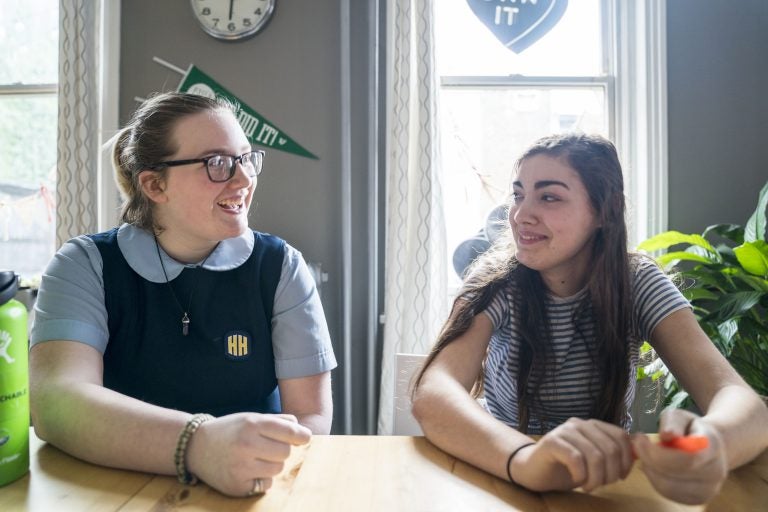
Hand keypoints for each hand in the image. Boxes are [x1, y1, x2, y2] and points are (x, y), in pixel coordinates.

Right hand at [186, 412, 311, 495]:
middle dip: (281, 449)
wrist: (196, 447)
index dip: (301, 435)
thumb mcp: (251, 418)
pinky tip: (248, 470)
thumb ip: (278, 421)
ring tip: (256, 458)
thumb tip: (302, 432)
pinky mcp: (237, 485)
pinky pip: (266, 484)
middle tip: (267, 447)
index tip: (305, 437)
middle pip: (286, 451)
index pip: (288, 431)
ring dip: (272, 464)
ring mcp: (240, 467)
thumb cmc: (230, 430)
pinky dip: (262, 478)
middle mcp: (246, 444)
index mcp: (251, 424)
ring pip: (278, 469)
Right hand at [510, 418, 633, 491]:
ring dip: (596, 478)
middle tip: (602, 485)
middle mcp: (579, 424)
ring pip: (595, 456)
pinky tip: (577, 480)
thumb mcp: (593, 460)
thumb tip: (639, 453)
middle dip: (611, 473)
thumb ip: (611, 453)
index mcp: (592, 425)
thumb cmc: (565, 467)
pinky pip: (576, 459)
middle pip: (610, 448)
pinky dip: (581, 475)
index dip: (626, 459)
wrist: (533, 470)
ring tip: (589, 486)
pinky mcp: (552, 441)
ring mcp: (565, 431)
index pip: (621, 436)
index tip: (621, 477)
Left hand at [631, 408, 726, 504]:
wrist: (709, 447)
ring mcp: (708, 490)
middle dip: (649, 460)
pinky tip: (652, 467)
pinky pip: (669, 495)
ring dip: (650, 470)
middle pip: (676, 475)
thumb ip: (672, 422)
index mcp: (712, 448)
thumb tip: (666, 435)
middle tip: (637, 445)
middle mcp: (716, 473)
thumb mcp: (679, 416)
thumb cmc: (690, 429)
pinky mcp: (697, 500)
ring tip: (645, 455)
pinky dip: (655, 480)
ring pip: (669, 488)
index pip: (687, 458)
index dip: (659, 452)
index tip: (641, 439)